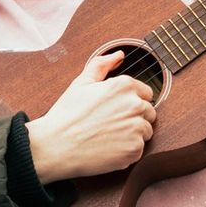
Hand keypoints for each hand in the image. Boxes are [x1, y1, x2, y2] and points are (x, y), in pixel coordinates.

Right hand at [27, 51, 156, 183]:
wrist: (56, 146)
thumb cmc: (66, 115)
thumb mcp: (81, 83)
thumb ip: (102, 65)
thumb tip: (119, 55)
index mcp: (124, 86)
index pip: (146, 93)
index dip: (131, 102)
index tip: (116, 110)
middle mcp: (134, 105)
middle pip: (149, 113)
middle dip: (134, 118)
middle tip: (110, 124)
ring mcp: (136, 128)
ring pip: (146, 131)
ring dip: (133, 135)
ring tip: (109, 136)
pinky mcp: (135, 149)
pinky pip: (139, 149)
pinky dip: (127, 151)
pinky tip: (109, 148)